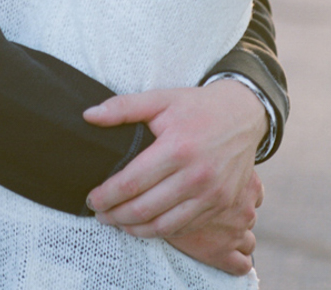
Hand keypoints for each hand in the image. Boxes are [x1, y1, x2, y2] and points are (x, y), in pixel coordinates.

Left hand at [83, 80, 267, 275]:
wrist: (241, 115)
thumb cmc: (195, 106)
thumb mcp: (160, 99)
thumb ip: (123, 108)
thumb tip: (88, 116)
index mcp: (177, 147)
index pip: (131, 182)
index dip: (107, 195)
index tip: (92, 198)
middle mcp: (196, 175)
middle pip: (144, 209)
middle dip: (115, 216)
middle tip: (100, 214)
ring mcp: (212, 194)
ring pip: (164, 225)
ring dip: (135, 229)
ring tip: (118, 223)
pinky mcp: (222, 205)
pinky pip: (185, 227)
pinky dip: (161, 230)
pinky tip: (146, 224)